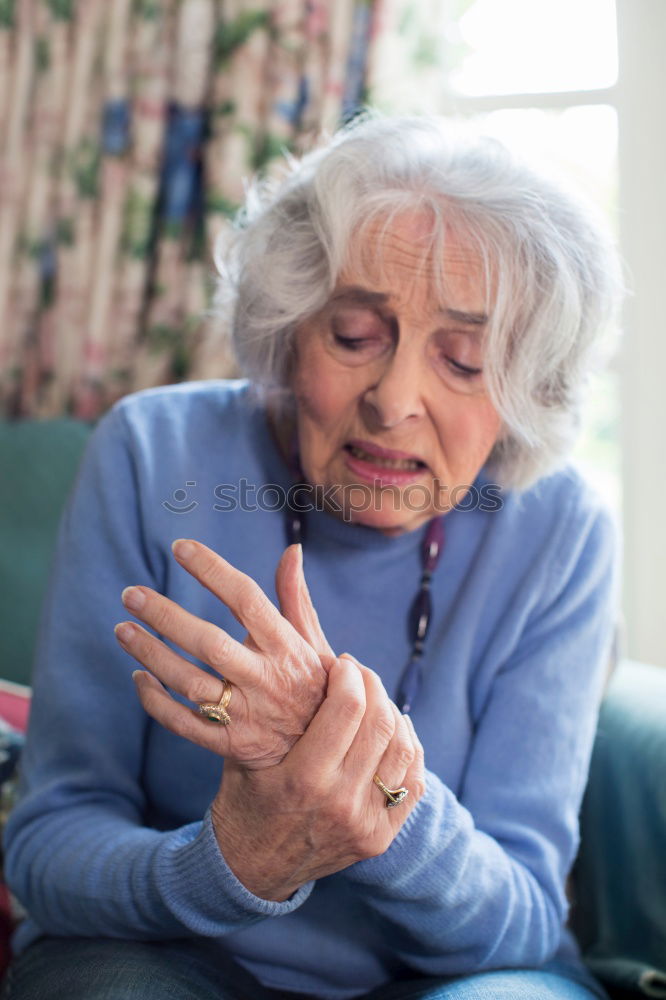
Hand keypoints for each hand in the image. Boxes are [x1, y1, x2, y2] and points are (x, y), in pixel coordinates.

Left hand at [115, 539, 332, 768]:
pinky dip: (155, 701)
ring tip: (123, 629)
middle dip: (167, 617)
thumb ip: (296, 598)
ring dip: (151, 655)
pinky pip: (182, 723)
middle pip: (210, 643)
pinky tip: (138, 678)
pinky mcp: (230, 746)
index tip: (181, 547)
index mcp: (287, 648)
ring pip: (189, 683)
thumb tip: (292, 550)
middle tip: (131, 593)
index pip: (247, 599)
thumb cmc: (311, 689)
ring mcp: (247, 716)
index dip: (213, 570)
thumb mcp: (314, 644)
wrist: (323, 757)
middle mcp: (266, 680)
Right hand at [210, 655, 425, 900]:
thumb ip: (265, 708)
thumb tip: (275, 645)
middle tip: (357, 672)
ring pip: (403, 749)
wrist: (250, 870)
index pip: (348, 708)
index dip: (349, 674)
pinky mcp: (381, 838)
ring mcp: (366, 824)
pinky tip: (392, 730)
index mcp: (304, 779)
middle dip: (372, 685)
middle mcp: (341, 803)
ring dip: (392, 712)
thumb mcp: (242, 753)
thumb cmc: (242, 801)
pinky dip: (408, 748)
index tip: (340, 662)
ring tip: (374, 698)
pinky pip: (413, 782)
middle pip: (380, 723)